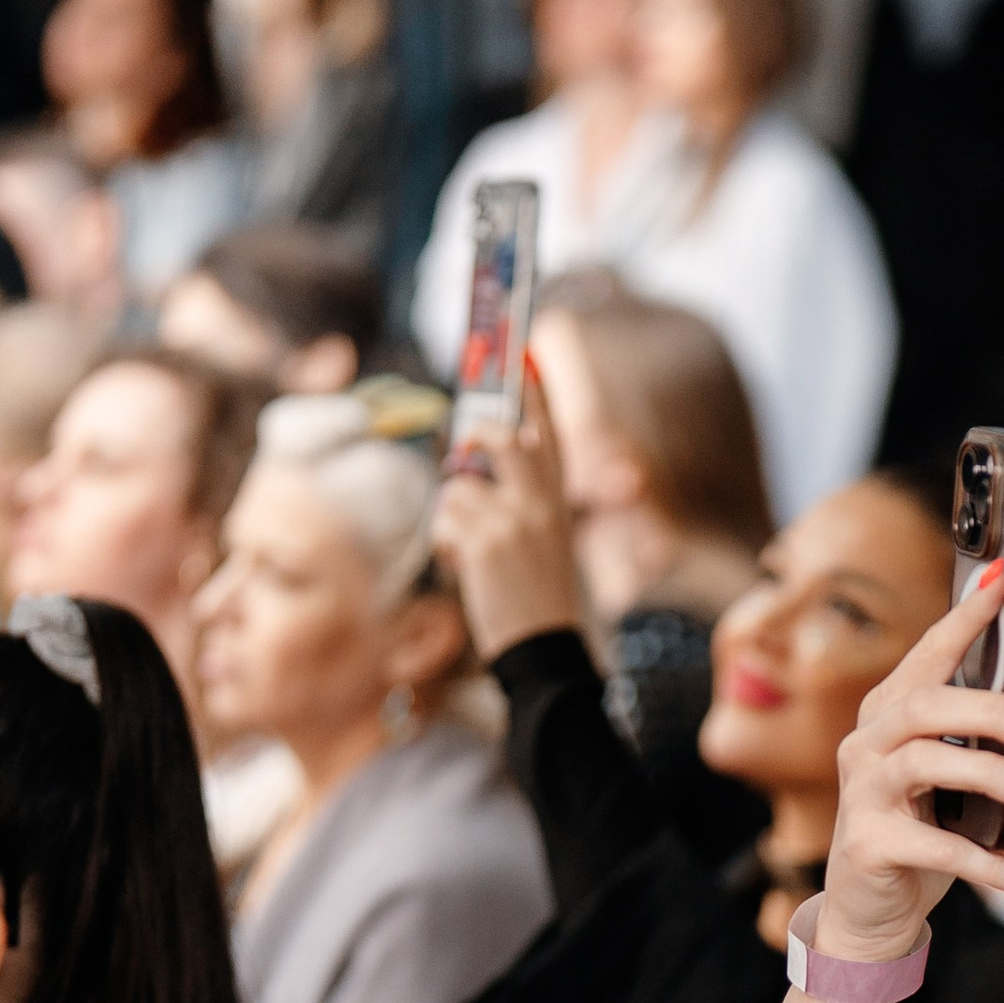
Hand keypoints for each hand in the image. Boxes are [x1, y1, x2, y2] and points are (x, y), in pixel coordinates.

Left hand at [430, 385, 585, 663]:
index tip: (526, 352)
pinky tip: (465, 567)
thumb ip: (523, 500)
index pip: (550, 434)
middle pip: (503, 439)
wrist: (544, 650)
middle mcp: (540, 504)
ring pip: (459, 486)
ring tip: (471, 549)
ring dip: (454, 516)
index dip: (536, 392)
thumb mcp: (546, 541)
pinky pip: (444, 520)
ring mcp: (512, 520)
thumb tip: (473, 465)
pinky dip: (445, 543)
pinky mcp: (484, 542)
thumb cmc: (540, 596)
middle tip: (467, 441)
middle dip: (477, 434)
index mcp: (558, 502)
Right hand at [811, 568, 1003, 965]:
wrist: (870, 910)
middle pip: (928, 704)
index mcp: (888, 715)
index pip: (928, 654)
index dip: (963, 616)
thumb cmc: (917, 831)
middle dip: (994, 709)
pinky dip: (988, 865)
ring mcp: (862, 793)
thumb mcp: (944, 777)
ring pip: (927, 762)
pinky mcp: (868, 844)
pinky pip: (937, 846)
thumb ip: (971, 740)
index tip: (1001, 579)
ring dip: (993, 777)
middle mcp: (867, 744)